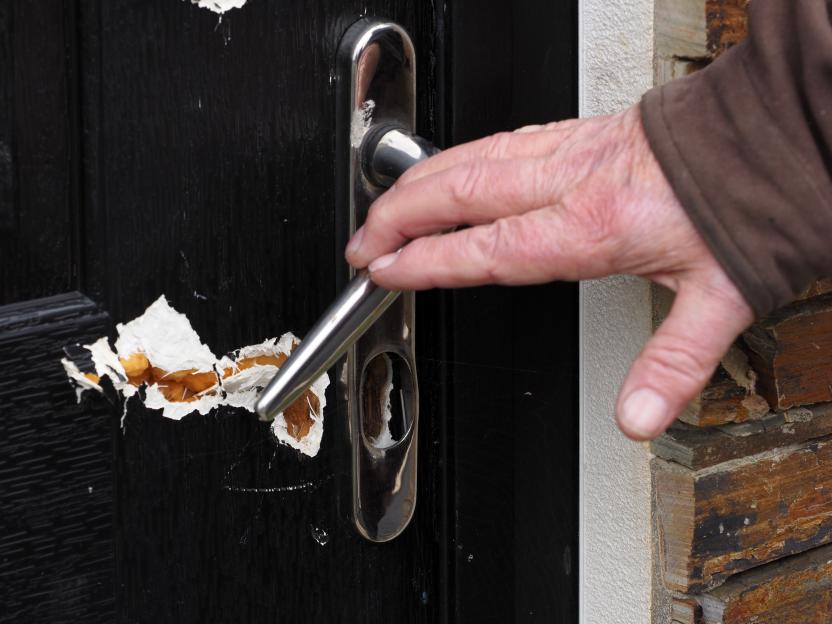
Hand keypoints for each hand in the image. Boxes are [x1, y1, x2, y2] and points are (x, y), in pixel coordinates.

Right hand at [345, 105, 753, 440]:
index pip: (484, 247)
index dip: (425, 261)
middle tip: (359, 243)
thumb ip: (673, 364)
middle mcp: (569, 181)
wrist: (769, 136)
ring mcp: (569, 150)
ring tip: (381, 207)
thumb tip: (639, 419)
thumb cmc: (743, 206)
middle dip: (396, 217)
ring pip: (470, 158)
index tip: (382, 269)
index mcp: (592, 225)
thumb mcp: (719, 297)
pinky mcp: (578, 131)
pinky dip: (456, 157)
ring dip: (416, 183)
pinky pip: (497, 140)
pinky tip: (445, 169)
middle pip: (458, 193)